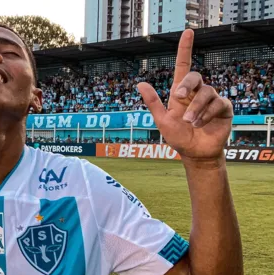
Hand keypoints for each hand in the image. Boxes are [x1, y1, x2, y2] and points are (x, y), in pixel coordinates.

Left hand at [137, 30, 233, 161]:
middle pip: (195, 76)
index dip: (185, 49)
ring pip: (205, 92)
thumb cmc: (178, 136)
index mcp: (180, 92)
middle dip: (187, 84)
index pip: (183, 66)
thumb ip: (153, 102)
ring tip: (190, 122)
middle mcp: (196, 92)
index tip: (188, 32)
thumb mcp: (162, 120)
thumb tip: (140, 84)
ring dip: (195, 108)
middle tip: (178, 97)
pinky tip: (200, 124)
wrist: (194, 153)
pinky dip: (206, 114)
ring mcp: (211, 99)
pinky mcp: (223, 108)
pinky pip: (217, 103)